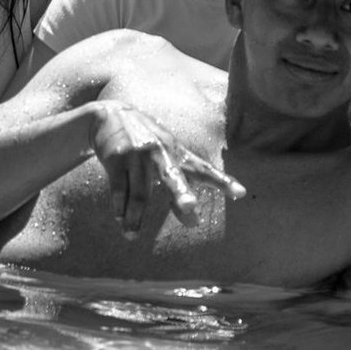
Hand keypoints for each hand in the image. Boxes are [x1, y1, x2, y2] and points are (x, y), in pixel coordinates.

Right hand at [90, 101, 245, 235]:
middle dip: (180, 192)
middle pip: (172, 176)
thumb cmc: (146, 140)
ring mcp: (137, 154)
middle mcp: (160, 152)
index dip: (222, 181)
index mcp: (177, 151)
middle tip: (190, 207)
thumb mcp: (166, 153)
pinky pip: (118, 189)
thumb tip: (193, 216)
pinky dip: (119, 207)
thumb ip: (181, 182)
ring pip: (139, 193)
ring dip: (134, 217)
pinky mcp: (116, 158)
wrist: (110, 114)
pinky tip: (119, 219)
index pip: (203, 169)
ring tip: (132, 235)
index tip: (240, 193)